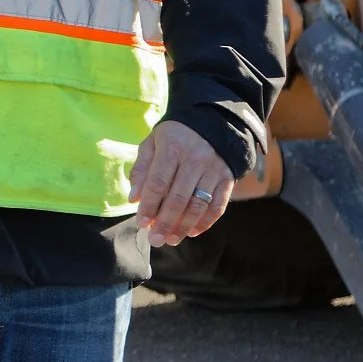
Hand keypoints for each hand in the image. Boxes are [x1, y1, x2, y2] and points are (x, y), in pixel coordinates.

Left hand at [130, 120, 235, 246]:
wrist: (212, 121)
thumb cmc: (174, 137)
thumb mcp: (152, 144)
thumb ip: (141, 170)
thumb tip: (134, 199)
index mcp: (172, 149)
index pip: (158, 183)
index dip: (149, 206)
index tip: (142, 223)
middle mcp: (195, 160)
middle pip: (178, 198)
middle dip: (165, 222)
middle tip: (155, 240)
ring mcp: (213, 169)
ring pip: (198, 205)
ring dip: (184, 226)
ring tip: (171, 240)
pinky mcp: (227, 178)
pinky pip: (219, 205)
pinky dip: (206, 221)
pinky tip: (192, 232)